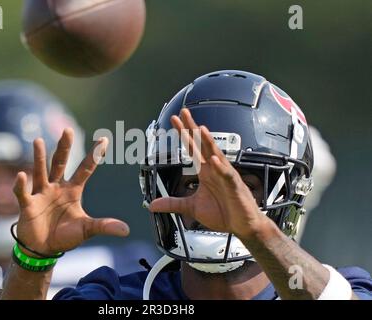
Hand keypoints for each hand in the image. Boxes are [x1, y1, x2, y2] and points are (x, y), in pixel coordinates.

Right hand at [13, 128, 128, 255]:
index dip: (94, 156)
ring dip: (39, 157)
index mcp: (73, 190)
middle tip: (67, 130)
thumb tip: (126, 230)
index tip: (104, 139)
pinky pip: (23, 192)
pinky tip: (21, 175)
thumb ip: (104, 226)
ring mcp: (41, 194)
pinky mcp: (28, 204)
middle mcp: (57, 187)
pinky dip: (21, 185)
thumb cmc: (65, 236)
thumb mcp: (87, 229)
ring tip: (38, 141)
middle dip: (64, 147)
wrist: (43, 249)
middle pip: (60, 163)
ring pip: (40, 171)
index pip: (85, 169)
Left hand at [149, 108, 266, 239]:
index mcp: (205, 172)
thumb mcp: (192, 208)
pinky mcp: (235, 187)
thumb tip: (152, 204)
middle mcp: (215, 169)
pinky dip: (221, 168)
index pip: (192, 149)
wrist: (242, 227)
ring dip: (208, 142)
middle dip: (193, 129)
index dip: (183, 135)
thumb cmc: (222, 213)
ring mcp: (225, 176)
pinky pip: (227, 175)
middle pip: (202, 145)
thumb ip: (173, 203)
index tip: (174, 121)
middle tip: (184, 113)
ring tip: (200, 129)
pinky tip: (214, 159)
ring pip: (216, 155)